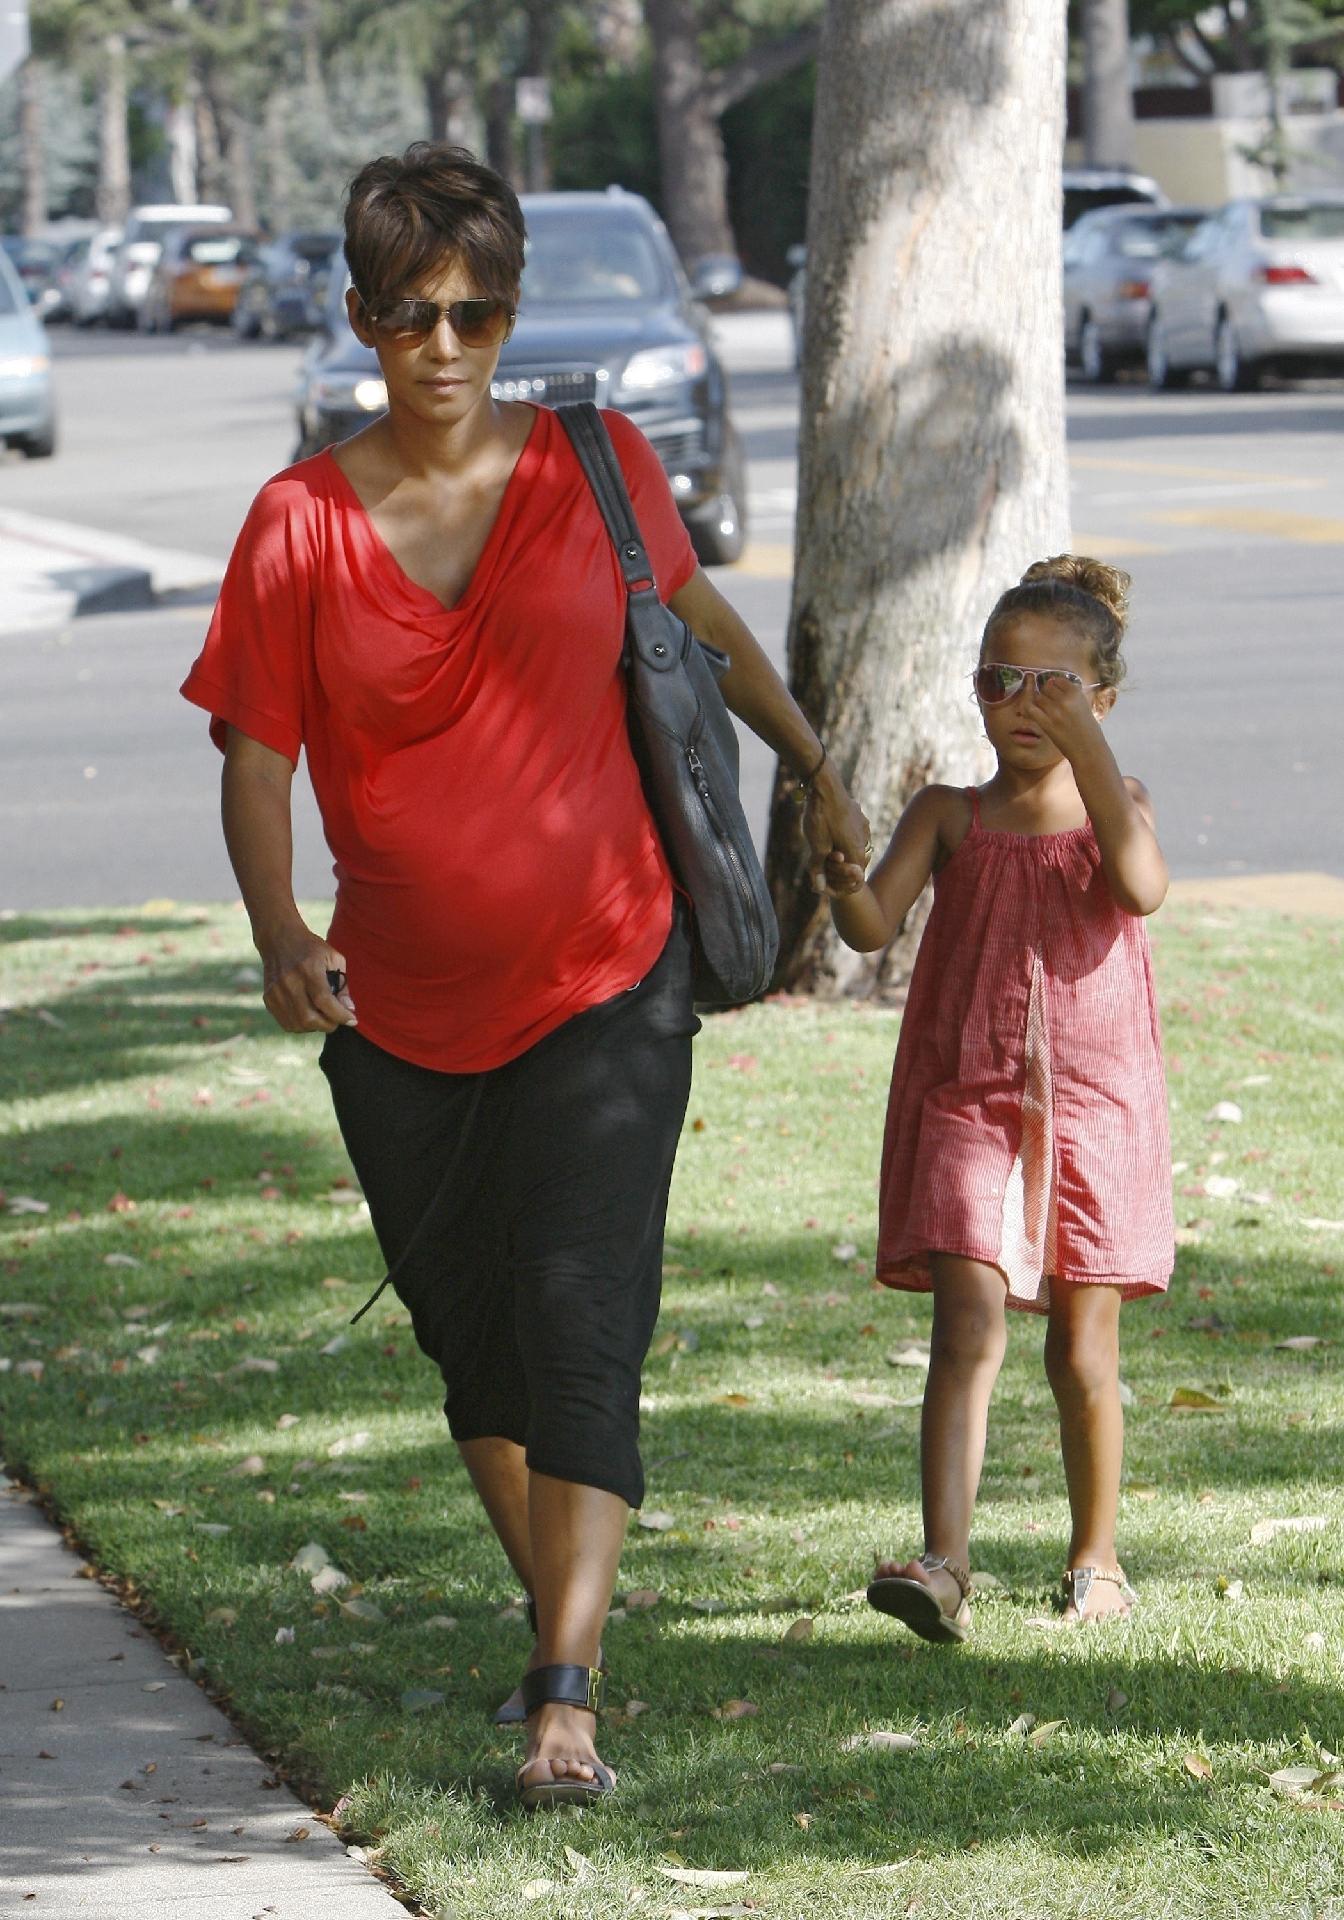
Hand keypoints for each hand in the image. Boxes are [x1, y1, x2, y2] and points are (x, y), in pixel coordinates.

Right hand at [259, 926, 356, 1033]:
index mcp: (308, 968)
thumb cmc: (311, 949)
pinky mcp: (268, 998)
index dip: (340, 1015)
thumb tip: (349, 1009)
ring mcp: (276, 991)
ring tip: (324, 1018)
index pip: (323, 1000)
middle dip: (328, 1025)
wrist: (279, 939)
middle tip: (337, 1021)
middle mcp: (289, 981)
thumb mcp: (333, 958)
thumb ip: (343, 985)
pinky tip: (309, 1016)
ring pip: (297, 1024)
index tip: (352, 1020)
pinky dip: (302, 1026)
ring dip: (315, 1027)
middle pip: (309, 1017)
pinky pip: (286, 1023)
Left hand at [803, 766, 869, 893]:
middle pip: (855, 862)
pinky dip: (842, 837)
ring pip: (853, 846)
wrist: (824, 786)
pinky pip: (853, 832)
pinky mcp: (858, 815)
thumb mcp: (817, 846)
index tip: (825, 874)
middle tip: (820, 859)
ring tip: (822, 843)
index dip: (840, 881)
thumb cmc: (821, 817)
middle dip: (838, 866)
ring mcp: (863, 825)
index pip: (856, 878)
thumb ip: (819, 868)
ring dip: (840, 850)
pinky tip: (829, 829)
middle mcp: (864, 839)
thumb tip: (818, 887)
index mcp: (857, 851)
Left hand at [1019, 676, 1104, 762]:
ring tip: (1046, 710)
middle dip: (1047, 693)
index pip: (1058, 680)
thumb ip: (1071, 693)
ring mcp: (1056, 712)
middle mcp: (1066, 700)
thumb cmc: (1088, 728)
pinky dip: (1029, 707)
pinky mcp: (1047, 724)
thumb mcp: (1084, 704)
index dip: (1055, 685)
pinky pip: (1031, 709)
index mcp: (1076, 693)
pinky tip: (1034, 711)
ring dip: (1039, 702)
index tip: (1056, 691)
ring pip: (1039, 698)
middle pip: (1047, 688)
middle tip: (1051, 703)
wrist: (1088, 749)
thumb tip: (1052, 681)